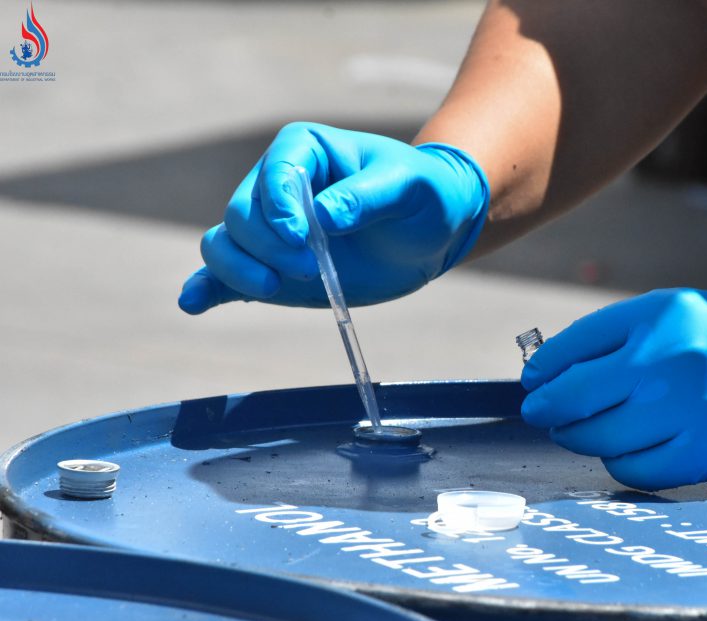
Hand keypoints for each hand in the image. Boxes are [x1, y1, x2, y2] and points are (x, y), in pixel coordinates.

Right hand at [178, 122, 488, 312]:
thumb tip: (323, 216)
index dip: (279, 208)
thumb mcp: (409, 186)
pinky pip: (226, 275)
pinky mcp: (272, 267)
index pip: (273, 175)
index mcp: (304, 151)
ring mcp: (270, 230)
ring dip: (239, 269)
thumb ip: (367, 197)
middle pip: (242, 215)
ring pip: (224, 244)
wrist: (432, 229)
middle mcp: (275, 187)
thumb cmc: (424, 194)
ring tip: (273, 288)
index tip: (303, 238)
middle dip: (268, 246)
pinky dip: (209, 288)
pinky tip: (194, 303)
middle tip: (313, 268)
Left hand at [520, 271, 706, 489]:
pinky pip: (634, 470)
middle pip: (573, 400)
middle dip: (549, 411)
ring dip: (580, 439)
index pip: (571, 349)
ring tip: (584, 433)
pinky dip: (619, 463)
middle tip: (545, 415)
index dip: (543, 373)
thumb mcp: (675, 312)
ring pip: (598, 439)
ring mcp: (684, 410)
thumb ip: (615, 336)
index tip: (534, 384)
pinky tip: (624, 451)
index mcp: (657, 317)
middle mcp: (666, 361)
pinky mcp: (702, 453)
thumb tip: (551, 372)